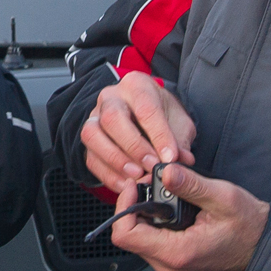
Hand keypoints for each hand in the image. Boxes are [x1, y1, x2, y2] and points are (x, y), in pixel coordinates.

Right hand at [80, 72, 197, 193]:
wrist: (145, 117)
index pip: (145, 108)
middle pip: (112, 118)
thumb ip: (180, 141)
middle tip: (152, 166)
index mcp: (137, 86)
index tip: (170, 157)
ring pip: (92, 135)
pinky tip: (126, 184)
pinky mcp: (88, 141)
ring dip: (116, 159)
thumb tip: (182, 160)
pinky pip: (90, 158)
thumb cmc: (162, 116)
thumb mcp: (179, 123)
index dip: (159, 135)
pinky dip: (108, 175)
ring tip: (137, 175)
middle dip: (134, 146)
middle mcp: (111, 98)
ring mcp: (94, 118)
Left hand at [110, 164, 270, 270]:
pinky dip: (153, 222)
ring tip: (162, 193)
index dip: (124, 206)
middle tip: (151, 184)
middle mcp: (169, 266)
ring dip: (144, 213)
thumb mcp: (222, 198)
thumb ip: (191, 185)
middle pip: (129, 236)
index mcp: (177, 253)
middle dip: (134, 206)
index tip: (136, 185)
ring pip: (138, 239)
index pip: (126, 235)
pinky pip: (150, 242)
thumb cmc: (249, 226)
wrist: (264, 247)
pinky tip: (168, 206)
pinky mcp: (174, 262)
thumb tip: (166, 171)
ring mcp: (170, 267)